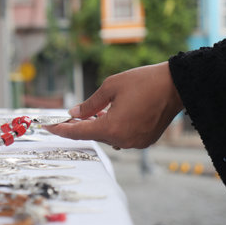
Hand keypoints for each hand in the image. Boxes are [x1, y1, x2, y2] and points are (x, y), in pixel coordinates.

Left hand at [45, 62, 183, 148]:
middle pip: (93, 135)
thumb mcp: (111, 87)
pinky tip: (110, 116)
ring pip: (108, 136)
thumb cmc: (144, 82)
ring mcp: (135, 143)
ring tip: (91, 113)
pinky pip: (122, 137)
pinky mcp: (145, 141)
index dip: (61, 129)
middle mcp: (123, 140)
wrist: (177, 85)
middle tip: (68, 116)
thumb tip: (74, 113)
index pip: (79, 132)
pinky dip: (114, 128)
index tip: (48, 127)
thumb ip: (89, 104)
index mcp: (112, 128)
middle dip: (80, 125)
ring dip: (98, 126)